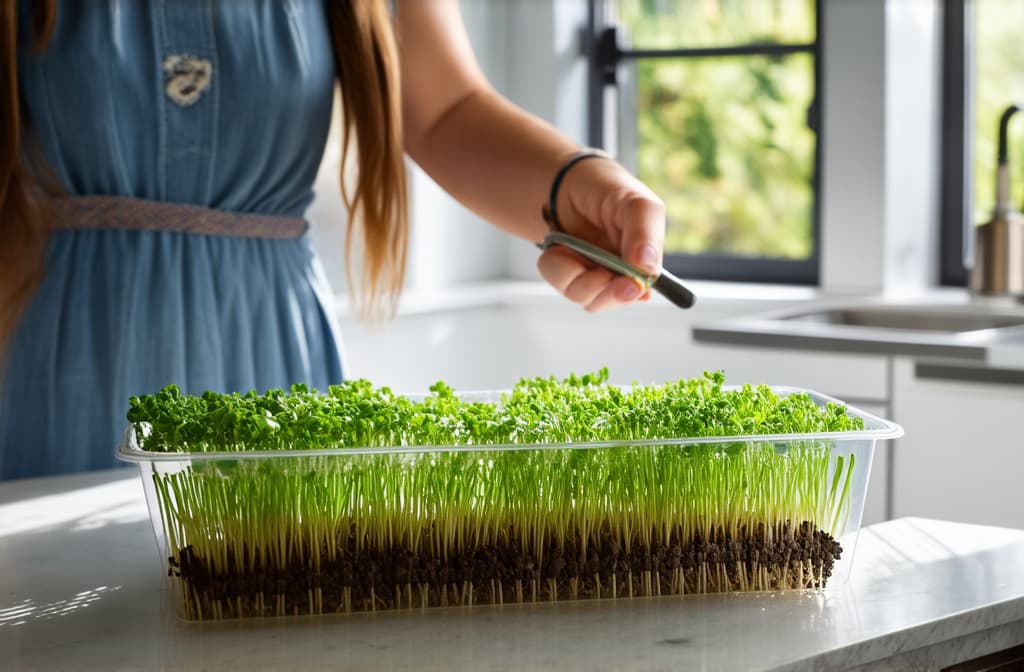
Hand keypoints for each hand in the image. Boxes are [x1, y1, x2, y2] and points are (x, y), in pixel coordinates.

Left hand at [536, 155, 665, 311]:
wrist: (570, 182)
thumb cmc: (610, 191)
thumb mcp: (637, 204)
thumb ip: (646, 233)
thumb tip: (647, 266)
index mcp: (644, 262)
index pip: (643, 290)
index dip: (633, 293)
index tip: (629, 286)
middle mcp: (620, 274)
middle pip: (614, 300)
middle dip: (606, 291)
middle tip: (601, 274)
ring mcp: (593, 277)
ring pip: (585, 298)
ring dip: (577, 274)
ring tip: (576, 247)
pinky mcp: (567, 275)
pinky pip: (558, 283)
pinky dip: (556, 265)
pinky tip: (561, 247)